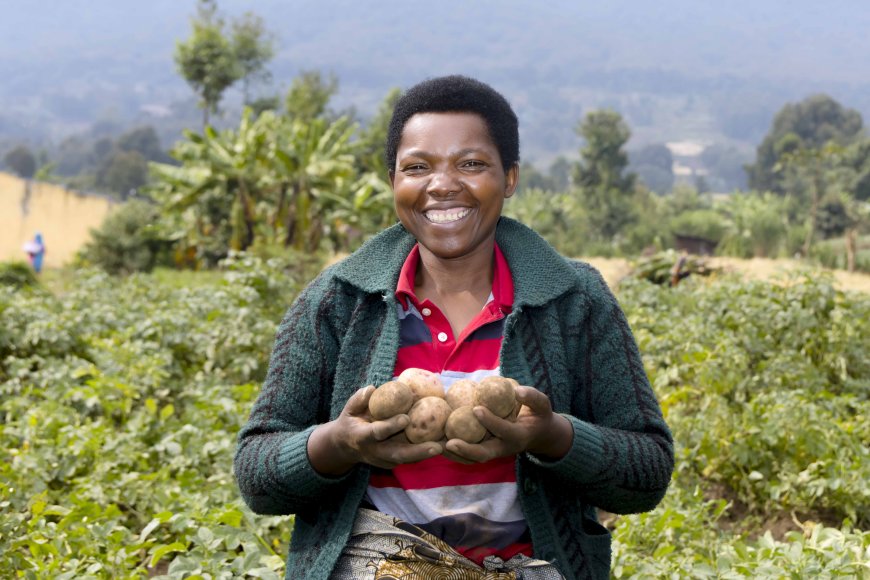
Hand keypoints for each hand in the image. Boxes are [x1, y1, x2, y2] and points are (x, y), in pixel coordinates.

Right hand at [308, 386, 441, 474]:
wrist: (345, 446)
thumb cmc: (351, 421)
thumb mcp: (349, 409)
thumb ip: (359, 399)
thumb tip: (373, 389)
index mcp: (362, 437)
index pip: (377, 433)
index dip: (390, 426)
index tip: (405, 418)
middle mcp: (375, 452)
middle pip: (398, 455)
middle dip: (418, 452)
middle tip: (437, 447)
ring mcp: (385, 460)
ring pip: (408, 459)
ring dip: (427, 454)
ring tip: (447, 446)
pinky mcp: (393, 462)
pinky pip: (411, 457)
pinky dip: (426, 452)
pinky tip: (443, 443)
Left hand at [443, 385, 572, 463]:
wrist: (539, 435)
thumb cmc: (538, 416)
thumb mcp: (543, 405)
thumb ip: (532, 397)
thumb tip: (517, 390)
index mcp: (518, 436)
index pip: (503, 430)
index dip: (491, 421)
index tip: (476, 408)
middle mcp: (504, 448)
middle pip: (484, 454)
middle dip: (467, 450)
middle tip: (450, 443)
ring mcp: (494, 453)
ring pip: (472, 459)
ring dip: (454, 455)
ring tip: (435, 446)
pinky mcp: (486, 452)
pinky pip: (468, 457)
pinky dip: (453, 453)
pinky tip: (437, 443)